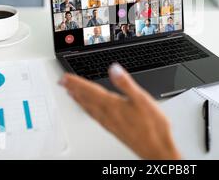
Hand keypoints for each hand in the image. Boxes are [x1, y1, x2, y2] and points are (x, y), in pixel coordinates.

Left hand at [59, 63, 180, 159]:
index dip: (76, 82)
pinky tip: (89, 110)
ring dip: (78, 99)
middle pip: (86, 99)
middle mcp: (107, 115)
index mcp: (112, 105)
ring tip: (71, 93)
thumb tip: (114, 69)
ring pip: (89, 108)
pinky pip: (95, 116)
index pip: (90, 91)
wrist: (156, 149)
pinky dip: (87, 109)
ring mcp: (109, 123)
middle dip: (73, 89)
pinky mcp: (113, 129)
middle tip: (62, 82)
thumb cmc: (152, 126)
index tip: (65, 77)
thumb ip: (126, 83)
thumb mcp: (142, 99)